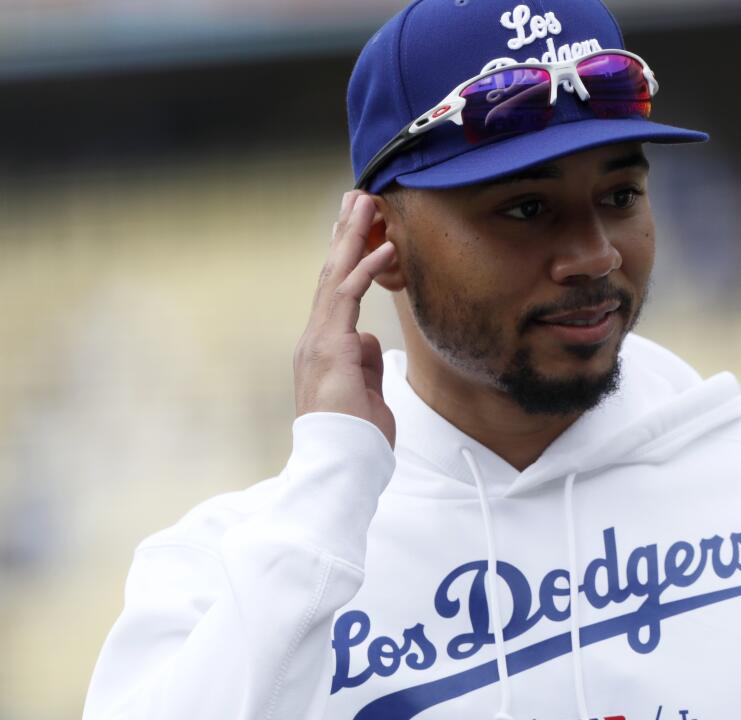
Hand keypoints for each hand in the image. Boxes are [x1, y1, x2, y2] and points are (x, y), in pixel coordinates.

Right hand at [293, 191, 397, 447]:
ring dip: (352, 235)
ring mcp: (320, 340)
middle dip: (345, 233)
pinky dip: (367, 268)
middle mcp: (316, 338)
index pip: (337, 292)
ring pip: (336, 275)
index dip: (349, 257)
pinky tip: (385, 245)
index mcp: (324, 349)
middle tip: (357, 196)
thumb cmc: (355, 438)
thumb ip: (365, 362)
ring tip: (367, 201)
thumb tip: (369, 339)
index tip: (361, 228)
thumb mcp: (366, 393)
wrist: (340, 463)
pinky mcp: (330, 346)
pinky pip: (348, 296)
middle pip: (331, 273)